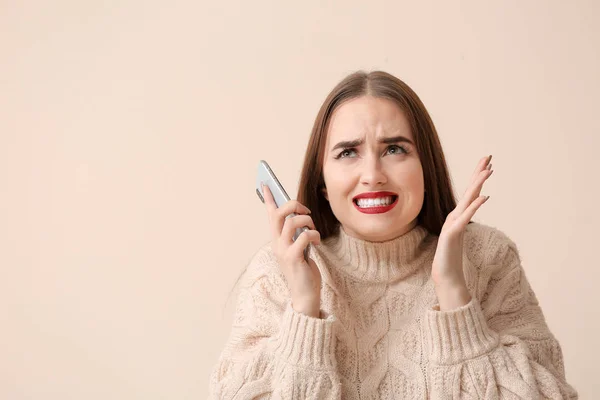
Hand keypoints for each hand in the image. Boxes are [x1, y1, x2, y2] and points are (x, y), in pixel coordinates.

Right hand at [262, 184, 322, 317]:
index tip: (265, 184)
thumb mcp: (298, 249)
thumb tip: (300, 217)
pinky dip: (314, 236)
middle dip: (292, 205)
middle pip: (279, 214)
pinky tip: (317, 244)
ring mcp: (283, 251)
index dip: (268, 199)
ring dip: (307, 221)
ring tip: (314, 229)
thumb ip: (296, 235)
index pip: (270, 215)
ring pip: (292, 222)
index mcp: (277, 240)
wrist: (305, 295)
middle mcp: (276, 244)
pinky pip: (304, 236)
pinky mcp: (293, 257)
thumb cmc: (303, 271)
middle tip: (305, 210)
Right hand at [432, 155, 493, 309]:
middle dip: (478, 172)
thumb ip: (463, 224)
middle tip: (488, 156)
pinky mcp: (453, 234)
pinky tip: (484, 197)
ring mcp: (453, 224)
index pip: (470, 193)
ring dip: (478, 184)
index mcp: (458, 216)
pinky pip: (466, 217)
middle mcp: (455, 216)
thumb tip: (468, 215)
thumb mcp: (459, 236)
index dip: (477, 177)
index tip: (487, 163)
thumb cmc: (451, 259)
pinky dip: (475, 206)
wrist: (445, 277)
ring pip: (468, 200)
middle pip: (469, 190)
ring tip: (488, 170)